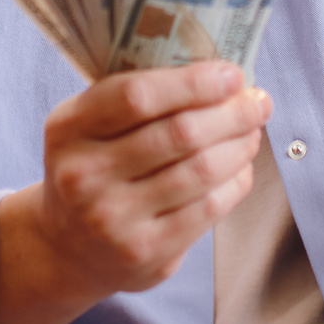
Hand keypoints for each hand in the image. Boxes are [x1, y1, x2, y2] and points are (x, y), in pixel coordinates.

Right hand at [0, 62, 270, 323]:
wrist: (66, 247)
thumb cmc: (93, 167)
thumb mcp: (89, 125)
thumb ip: (136, 96)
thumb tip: (218, 72)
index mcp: (68, 128)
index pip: (137, 95)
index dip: (194, 82)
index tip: (232, 75)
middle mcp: (84, 175)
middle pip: (180, 133)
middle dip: (232, 112)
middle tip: (257, 102)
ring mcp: (113, 218)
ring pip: (202, 170)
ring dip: (240, 145)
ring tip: (252, 131)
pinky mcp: (145, 252)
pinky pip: (208, 208)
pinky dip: (236, 181)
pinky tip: (240, 166)